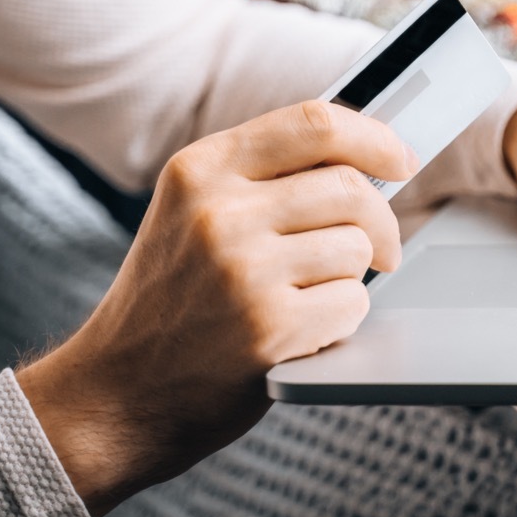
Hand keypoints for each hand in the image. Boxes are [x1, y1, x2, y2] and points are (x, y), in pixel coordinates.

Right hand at [16, 101, 417, 516]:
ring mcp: (242, 270)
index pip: (315, 123)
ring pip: (357, 248)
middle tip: (384, 250)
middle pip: (350, 189)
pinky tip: (301, 332)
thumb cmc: (171, 300)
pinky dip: (342, 321)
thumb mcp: (193, 214)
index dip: (374, 138)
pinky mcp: (268, 327)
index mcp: (200, 169)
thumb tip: (367, 159)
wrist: (114, 394)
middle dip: (383, 223)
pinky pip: (352, 303)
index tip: (401, 160)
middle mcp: (218, 212)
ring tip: (306, 297)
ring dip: (351, 278)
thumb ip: (266, 178)